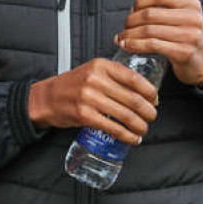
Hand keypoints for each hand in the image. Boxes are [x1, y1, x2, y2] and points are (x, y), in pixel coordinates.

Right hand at [27, 58, 157, 144]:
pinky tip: (132, 138)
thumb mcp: (92, 70)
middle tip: (152, 116)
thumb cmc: (72, 85)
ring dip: (140, 125)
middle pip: (133, 98)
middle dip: (148, 111)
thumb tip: (141, 90)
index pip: (133, 78)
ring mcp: (90, 98)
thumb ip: (114, 75)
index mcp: (101, 65)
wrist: (47, 98)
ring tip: (143, 129)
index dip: (149, 91)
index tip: (155, 99)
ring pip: (126, 115)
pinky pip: (113, 128)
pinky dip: (127, 135)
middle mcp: (96, 80)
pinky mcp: (85, 115)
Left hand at [115, 0, 202, 86]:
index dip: (139, 2)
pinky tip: (128, 45)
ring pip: (149, 30)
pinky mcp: (184, 52)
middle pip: (151, 14)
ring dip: (130, 35)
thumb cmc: (188, 37)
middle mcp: (193, 18)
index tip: (131, 10)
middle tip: (124, 27)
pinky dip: (136, 45)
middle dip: (131, 20)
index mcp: (191, 4)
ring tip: (122, 38)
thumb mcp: (177, 15)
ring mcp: (190, 35)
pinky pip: (153, 45)